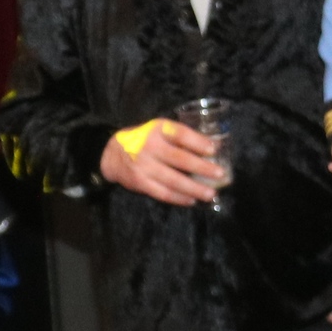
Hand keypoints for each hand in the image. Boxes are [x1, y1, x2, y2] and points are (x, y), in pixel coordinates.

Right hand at [99, 119, 222, 204]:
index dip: (198, 142)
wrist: (111, 154)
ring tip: (210, 194)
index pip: (180, 134)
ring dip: (194, 188)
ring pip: (173, 180)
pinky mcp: (140, 183)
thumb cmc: (143, 140)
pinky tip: (191, 200)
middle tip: (220, 174)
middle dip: (202, 168)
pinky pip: (163, 193)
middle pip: (180, 159)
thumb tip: (210, 148)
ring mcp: (144, 167)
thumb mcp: (157, 130)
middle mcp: (150, 147)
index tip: (214, 149)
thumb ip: (177, 136)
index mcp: (157, 130)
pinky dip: (179, 198)